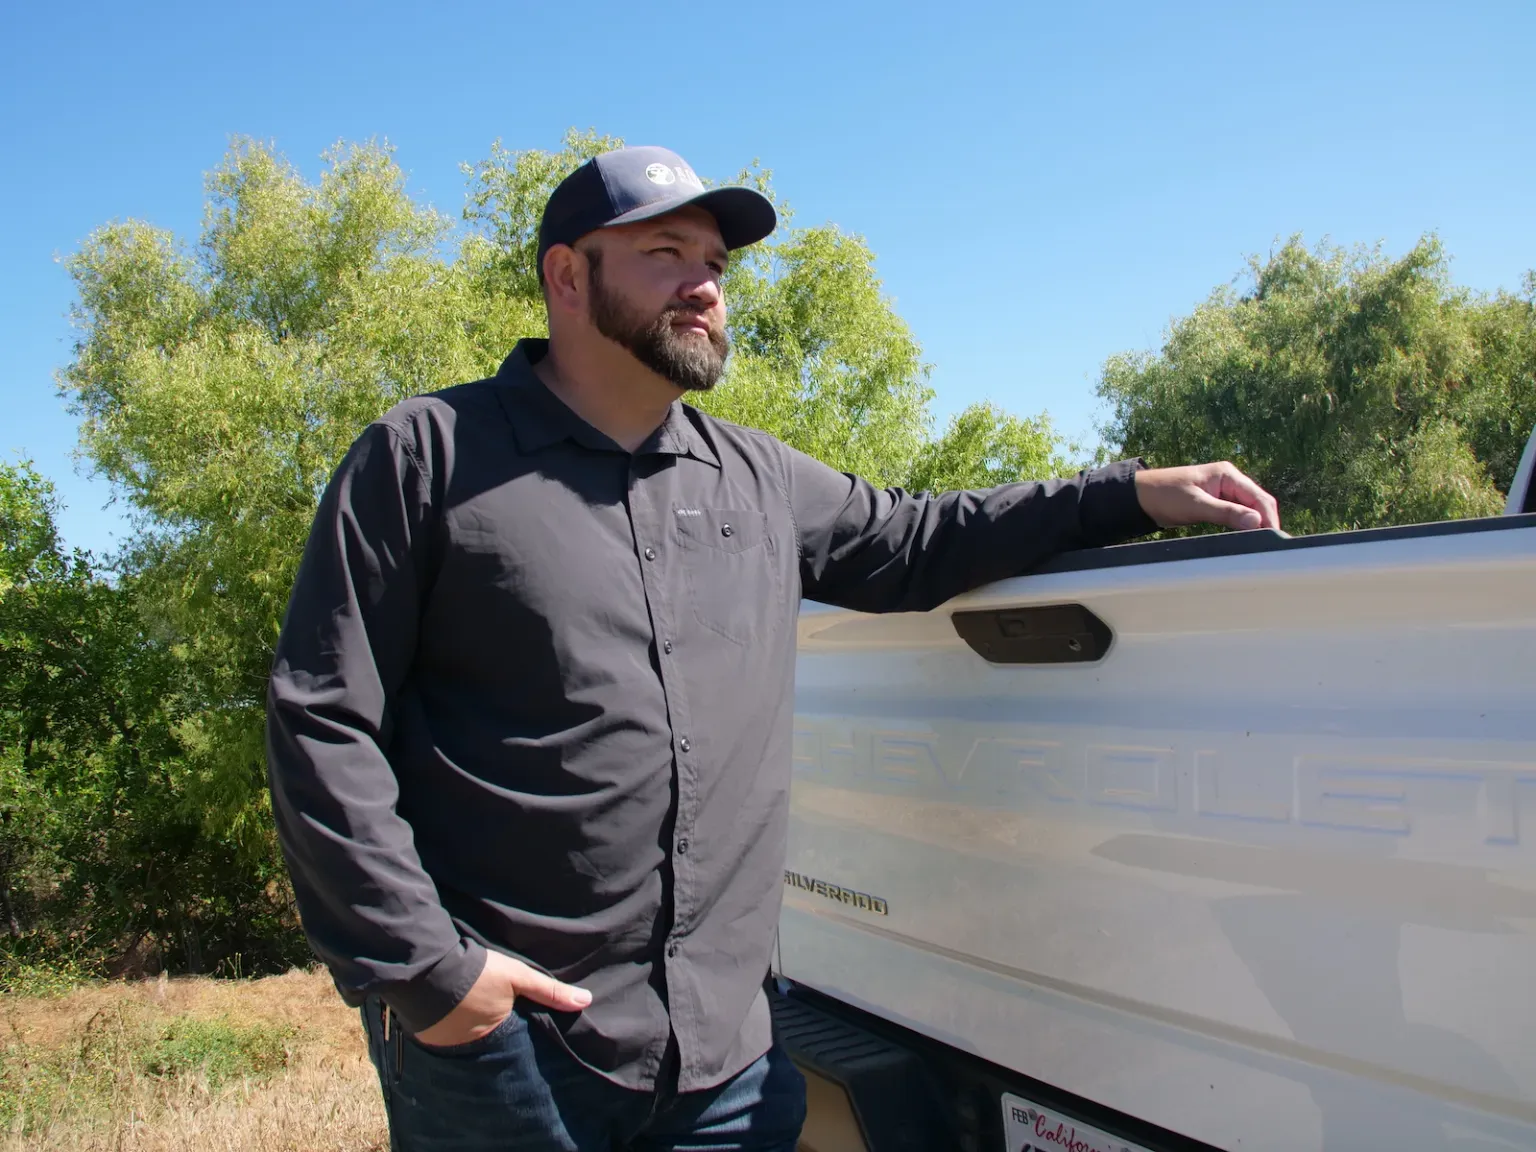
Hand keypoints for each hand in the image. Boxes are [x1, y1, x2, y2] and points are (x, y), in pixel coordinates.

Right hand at [411, 950, 591, 1047]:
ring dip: (467, 1026)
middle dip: (490, 1028)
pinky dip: (446, 1025)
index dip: (515, 1026)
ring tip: (470, 1010)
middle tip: (490, 1012)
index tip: (516, 1018)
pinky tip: (449, 1011)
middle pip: (488, 1038)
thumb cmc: (478, 973)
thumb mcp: (518, 976)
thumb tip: (586, 1001)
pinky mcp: (426, 1036)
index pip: (512, 1037)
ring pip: (464, 1037)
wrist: (427, 969)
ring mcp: (446, 1043)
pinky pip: (442, 1034)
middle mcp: (471, 1045)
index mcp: (496, 1034)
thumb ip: (550, 991)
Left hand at [1134, 462, 1280, 532]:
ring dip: (1255, 525)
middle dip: (1265, 522)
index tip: (1274, 537)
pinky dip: (1242, 525)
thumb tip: (1256, 522)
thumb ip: (1226, 513)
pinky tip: (1246, 538)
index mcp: (1228, 475)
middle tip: (1271, 545)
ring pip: (1248, 510)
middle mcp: (1229, 481)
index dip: (1268, 517)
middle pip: (1258, 503)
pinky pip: (1236, 515)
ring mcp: (1223, 493)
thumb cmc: (1165, 495)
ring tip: (1262, 544)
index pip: (1259, 497)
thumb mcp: (1196, 505)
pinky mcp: (1215, 504)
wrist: (1140, 497)